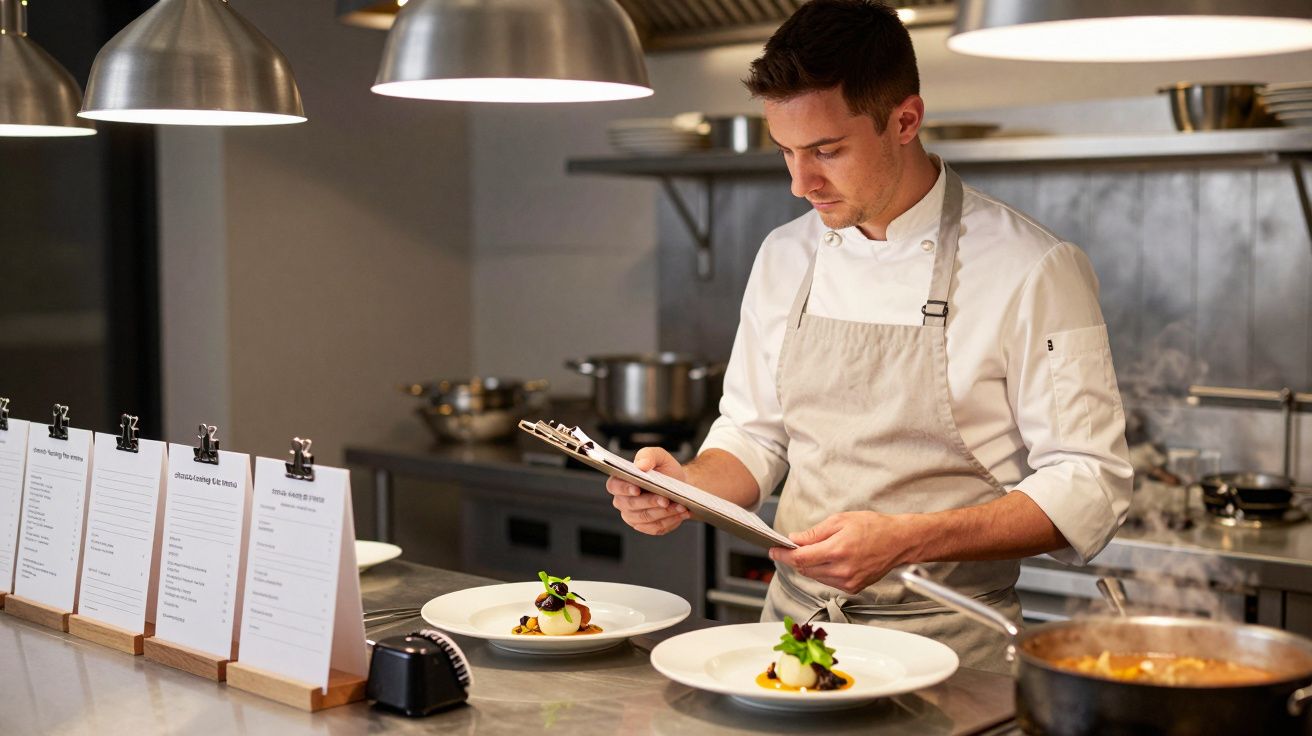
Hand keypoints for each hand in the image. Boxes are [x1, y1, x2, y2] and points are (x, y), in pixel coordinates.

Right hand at [605, 447, 691, 535]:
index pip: (614, 486)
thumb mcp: (659, 456)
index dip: (624, 488)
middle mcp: (622, 501)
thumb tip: (640, 465)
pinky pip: (656, 527)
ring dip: (664, 512)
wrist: (680, 486)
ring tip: (680, 506)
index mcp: (620, 481)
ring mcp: (633, 517)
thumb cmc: (665, 470)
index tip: (637, 489)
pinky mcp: (646, 527)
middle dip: (650, 502)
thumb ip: (648, 456)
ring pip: (646, 517)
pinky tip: (681, 513)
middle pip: (632, 505)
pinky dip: (670, 520)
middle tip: (665, 499)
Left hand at [769, 511, 919, 594]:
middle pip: (805, 569)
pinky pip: (828, 581)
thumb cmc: (874, 527)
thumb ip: (815, 533)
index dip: (783, 555)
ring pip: (815, 577)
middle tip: (793, 547)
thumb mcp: (840, 521)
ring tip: (817, 550)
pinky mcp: (853, 588)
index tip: (773, 551)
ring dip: (810, 565)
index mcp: (837, 551)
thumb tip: (794, 540)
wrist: (899, 541)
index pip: (800, 559)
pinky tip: (831, 559)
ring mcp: (848, 582)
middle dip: (796, 558)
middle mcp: (841, 571)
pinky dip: (823, 571)